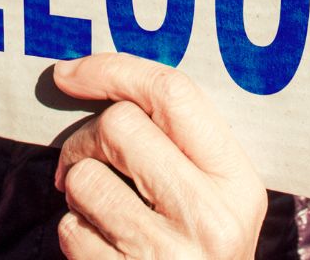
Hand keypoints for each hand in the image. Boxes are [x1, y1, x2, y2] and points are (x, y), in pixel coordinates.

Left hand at [53, 52, 266, 258]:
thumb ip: (181, 140)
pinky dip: (74, 228)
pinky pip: (72, 230)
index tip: (72, 72)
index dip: (115, 69)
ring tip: (97, 204)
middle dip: (86, 135)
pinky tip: (100, 243)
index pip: (173, 93)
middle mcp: (209, 218)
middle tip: (86, 155)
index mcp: (237, 181)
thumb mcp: (216, 194)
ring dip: (76, 185)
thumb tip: (97, 78)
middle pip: (119, 126)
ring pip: (85, 177)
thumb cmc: (201, 247)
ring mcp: (166, 258)